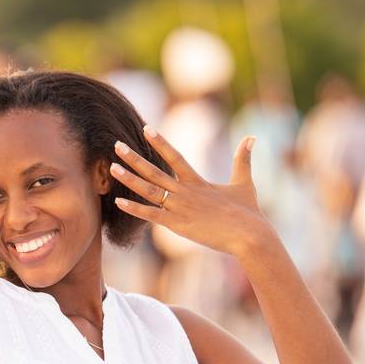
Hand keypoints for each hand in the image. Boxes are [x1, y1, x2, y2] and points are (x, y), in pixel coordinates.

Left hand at [110, 126, 275, 257]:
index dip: (160, 142)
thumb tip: (252, 136)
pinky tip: (118, 201)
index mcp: (198, 182)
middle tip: (117, 144)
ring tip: (112, 168)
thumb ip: (243, 159)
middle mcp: (186, 192)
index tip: (146, 128)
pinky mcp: (178, 225)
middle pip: (155, 171)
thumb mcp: (245, 183)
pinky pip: (151, 215)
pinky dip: (134, 208)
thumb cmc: (248, 212)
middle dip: (134, 158)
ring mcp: (180, 208)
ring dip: (129, 179)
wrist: (249, 235)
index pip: (175, 156)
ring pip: (149, 191)